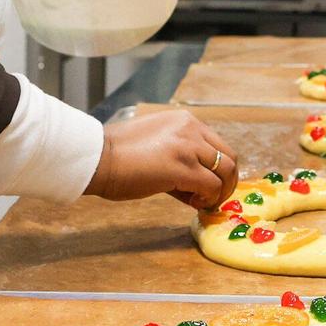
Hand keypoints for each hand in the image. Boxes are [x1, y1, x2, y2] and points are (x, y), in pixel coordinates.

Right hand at [89, 110, 236, 212]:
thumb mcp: (156, 145)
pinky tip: (193, 204)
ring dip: (221, 192)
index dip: (218, 169)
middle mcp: (191, 128)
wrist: (96, 158)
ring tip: (203, 203)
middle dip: (227, 182)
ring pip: (227, 171)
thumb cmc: (117, 156)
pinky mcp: (183, 167)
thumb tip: (197, 187)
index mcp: (184, 121)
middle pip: (230, 157)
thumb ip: (180, 158)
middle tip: (214, 199)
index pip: (218, 145)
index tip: (207, 186)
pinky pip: (212, 186)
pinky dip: (208, 199)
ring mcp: (188, 146)